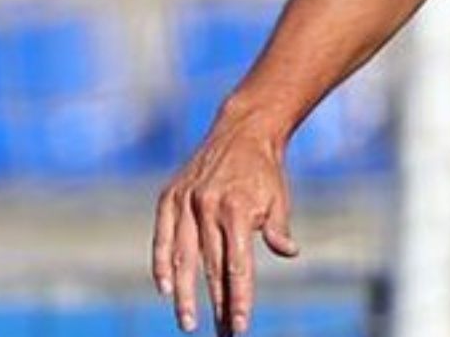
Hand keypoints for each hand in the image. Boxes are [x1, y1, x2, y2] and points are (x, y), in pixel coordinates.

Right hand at [151, 114, 298, 334]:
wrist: (242, 132)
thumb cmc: (265, 172)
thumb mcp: (278, 198)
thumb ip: (277, 229)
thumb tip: (289, 253)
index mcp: (237, 210)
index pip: (237, 266)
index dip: (238, 299)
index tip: (240, 326)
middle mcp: (207, 207)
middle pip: (210, 268)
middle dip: (216, 304)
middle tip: (221, 333)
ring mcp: (185, 202)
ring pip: (181, 258)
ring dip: (184, 294)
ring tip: (189, 322)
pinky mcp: (169, 197)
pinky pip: (161, 237)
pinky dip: (160, 264)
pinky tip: (165, 290)